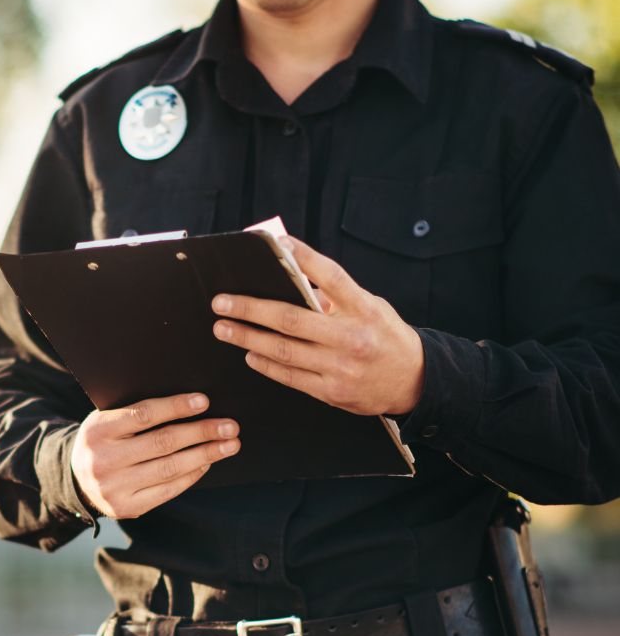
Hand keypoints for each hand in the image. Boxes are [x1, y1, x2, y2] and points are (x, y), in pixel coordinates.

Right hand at [70, 392, 239, 518]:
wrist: (76, 479)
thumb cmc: (103, 440)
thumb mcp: (107, 420)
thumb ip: (136, 412)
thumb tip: (191, 404)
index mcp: (98, 430)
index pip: (143, 415)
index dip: (176, 407)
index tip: (204, 401)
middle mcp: (104, 460)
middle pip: (162, 443)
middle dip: (202, 433)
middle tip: (230, 426)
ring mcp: (114, 488)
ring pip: (169, 468)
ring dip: (205, 455)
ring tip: (229, 445)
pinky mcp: (127, 507)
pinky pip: (167, 490)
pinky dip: (191, 475)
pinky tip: (206, 463)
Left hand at [211, 235, 424, 416]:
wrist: (414, 382)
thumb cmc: (386, 337)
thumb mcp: (371, 307)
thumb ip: (337, 297)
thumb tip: (292, 279)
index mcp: (363, 309)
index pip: (331, 276)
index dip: (303, 258)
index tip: (276, 244)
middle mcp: (351, 337)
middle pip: (291, 319)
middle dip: (250, 309)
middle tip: (222, 302)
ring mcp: (340, 367)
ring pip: (284, 351)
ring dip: (248, 338)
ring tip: (224, 328)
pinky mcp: (332, 392)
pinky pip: (290, 377)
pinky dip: (266, 365)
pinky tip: (249, 354)